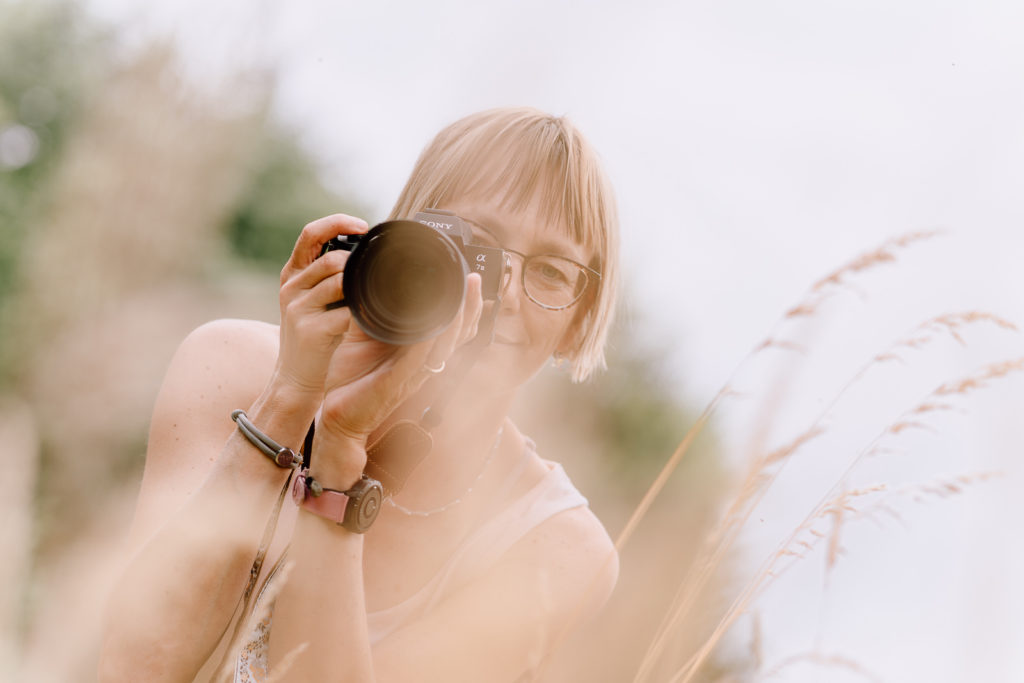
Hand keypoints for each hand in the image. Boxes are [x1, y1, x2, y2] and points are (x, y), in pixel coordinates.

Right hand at [272, 214, 368, 399]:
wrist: (295, 376)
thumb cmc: (313, 334)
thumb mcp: (312, 299)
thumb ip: (327, 275)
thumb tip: (364, 253)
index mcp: (292, 274)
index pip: (310, 233)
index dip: (338, 222)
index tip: (363, 226)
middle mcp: (291, 287)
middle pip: (331, 259)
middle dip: (356, 264)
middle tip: (370, 276)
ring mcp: (299, 308)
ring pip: (339, 281)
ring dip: (359, 288)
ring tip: (366, 299)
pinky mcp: (311, 330)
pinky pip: (346, 311)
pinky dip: (361, 312)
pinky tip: (366, 317)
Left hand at [313, 272, 483, 469]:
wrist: (336, 415)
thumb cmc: (351, 379)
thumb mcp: (360, 338)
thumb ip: (368, 313)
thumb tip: (366, 280)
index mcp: (419, 351)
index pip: (453, 328)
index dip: (466, 306)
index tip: (470, 278)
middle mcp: (423, 362)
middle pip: (460, 335)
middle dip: (471, 307)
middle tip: (474, 279)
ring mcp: (413, 373)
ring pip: (446, 344)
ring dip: (457, 319)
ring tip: (463, 294)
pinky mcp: (398, 381)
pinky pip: (420, 358)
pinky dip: (430, 339)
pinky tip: (435, 322)